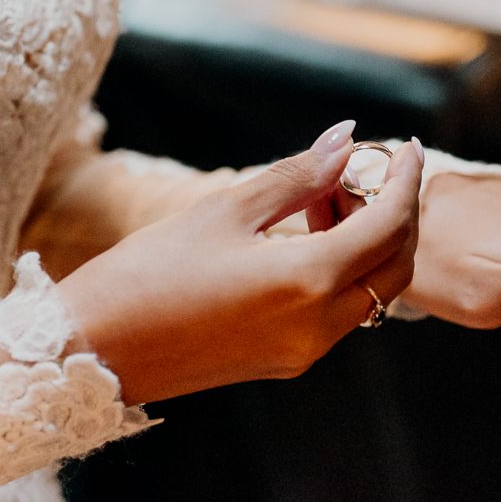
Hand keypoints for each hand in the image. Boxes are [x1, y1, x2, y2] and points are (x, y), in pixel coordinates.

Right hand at [58, 124, 421, 403]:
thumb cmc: (148, 272)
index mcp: (308, 283)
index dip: (405, 181)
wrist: (95, 351)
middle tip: (364, 171)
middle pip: (396, 266)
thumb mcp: (225, 211)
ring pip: (372, 291)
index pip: (390, 226)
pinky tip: (306, 235)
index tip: (404, 147)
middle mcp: (319, 327)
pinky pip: (340, 312)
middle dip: (395, 213)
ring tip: (323, 198)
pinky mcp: (287, 361)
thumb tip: (347, 140)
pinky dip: (342, 270)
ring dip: (368, 242)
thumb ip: (297, 176)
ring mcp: (306, 351)